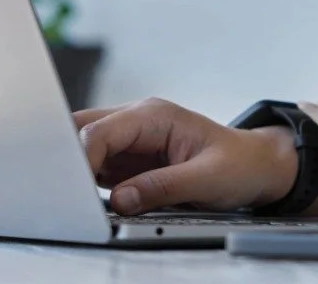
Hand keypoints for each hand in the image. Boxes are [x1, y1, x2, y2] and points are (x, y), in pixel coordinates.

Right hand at [74, 97, 297, 215]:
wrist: (256, 166)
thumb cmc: (239, 164)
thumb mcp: (207, 179)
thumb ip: (162, 187)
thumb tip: (120, 200)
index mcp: (154, 116)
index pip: (101, 130)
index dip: (81, 158)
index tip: (72, 189)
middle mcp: (138, 122)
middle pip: (83, 130)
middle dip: (67, 159)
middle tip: (61, 194)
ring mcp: (132, 141)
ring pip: (85, 148)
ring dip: (75, 174)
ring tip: (72, 202)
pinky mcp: (130, 162)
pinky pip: (97, 169)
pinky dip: (86, 185)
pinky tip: (86, 203)